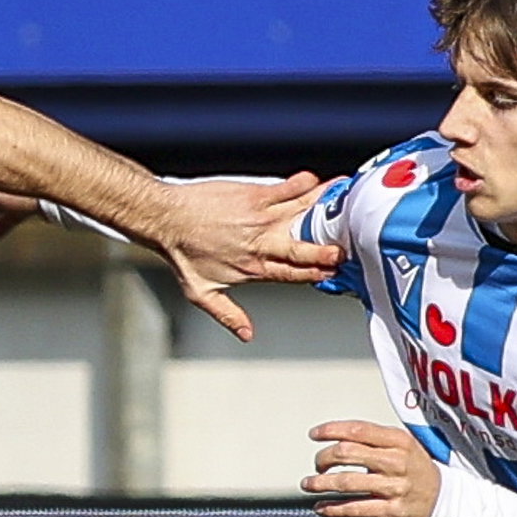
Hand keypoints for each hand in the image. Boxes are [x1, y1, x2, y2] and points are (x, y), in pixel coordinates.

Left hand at [144, 171, 339, 340]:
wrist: (165, 218)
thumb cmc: (182, 254)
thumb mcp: (201, 293)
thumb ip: (228, 314)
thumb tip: (247, 335)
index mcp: (255, 269)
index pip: (296, 274)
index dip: (319, 272)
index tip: (340, 269)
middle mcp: (262, 245)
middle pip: (305, 249)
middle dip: (330, 249)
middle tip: (351, 245)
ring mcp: (259, 218)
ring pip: (302, 215)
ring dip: (326, 209)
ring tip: (348, 202)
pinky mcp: (253, 196)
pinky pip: (286, 190)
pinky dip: (305, 185)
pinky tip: (321, 181)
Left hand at [305, 418, 438, 516]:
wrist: (446, 501)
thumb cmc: (415, 470)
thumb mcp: (403, 446)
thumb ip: (373, 440)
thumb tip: (334, 436)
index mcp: (399, 440)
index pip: (357, 429)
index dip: (331, 430)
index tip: (314, 434)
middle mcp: (397, 462)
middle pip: (346, 453)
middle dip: (323, 458)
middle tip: (317, 464)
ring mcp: (395, 487)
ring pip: (346, 482)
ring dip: (321, 483)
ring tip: (308, 484)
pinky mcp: (393, 511)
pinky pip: (355, 509)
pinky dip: (333, 509)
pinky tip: (320, 507)